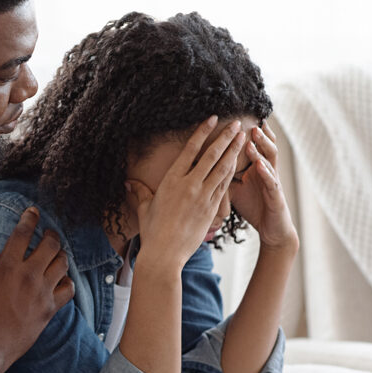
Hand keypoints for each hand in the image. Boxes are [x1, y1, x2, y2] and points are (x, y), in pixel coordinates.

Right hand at [0, 208, 74, 364]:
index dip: (30, 218)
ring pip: (62, 264)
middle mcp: (28, 276)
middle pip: (51, 245)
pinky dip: (67, 281)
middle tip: (48, 234)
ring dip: (60, 255)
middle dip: (51, 235)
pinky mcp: (50, 309)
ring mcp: (42, 293)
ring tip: (56, 254)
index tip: (33, 212)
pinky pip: (68, 288)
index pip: (23, 233)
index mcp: (7, 267)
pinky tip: (61, 279)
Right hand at [127, 116, 245, 268]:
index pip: (190, 149)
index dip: (203, 132)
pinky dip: (232, 173)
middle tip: (236, 125)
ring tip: (242, 139)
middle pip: (211, 155)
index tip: (213, 119)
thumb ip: (139, 192)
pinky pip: (224, 186)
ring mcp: (202, 197)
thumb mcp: (144, 208)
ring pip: (222, 169)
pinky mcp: (211, 209)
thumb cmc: (152, 231)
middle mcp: (189, 185)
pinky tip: (238, 164)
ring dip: (234, 152)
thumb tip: (128, 183)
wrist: (165, 253)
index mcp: (172, 180)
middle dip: (225, 138)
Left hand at [229, 122, 297, 249]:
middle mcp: (266, 170)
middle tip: (243, 118)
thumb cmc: (253, 206)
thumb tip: (202, 164)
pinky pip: (272, 181)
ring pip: (269, 159)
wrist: (272, 229)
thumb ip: (224, 174)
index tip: (233, 117)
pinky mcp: (276, 196)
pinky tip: (259, 164)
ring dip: (261, 146)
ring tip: (253, 135)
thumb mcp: (235, 188)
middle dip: (255, 132)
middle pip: (262, 146)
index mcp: (256, 167)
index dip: (244, 132)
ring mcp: (273, 181)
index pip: (251, 145)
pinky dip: (266, 172)